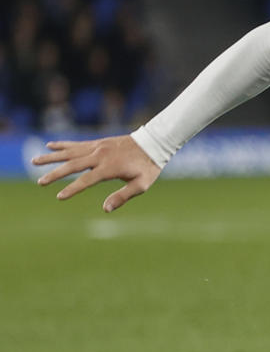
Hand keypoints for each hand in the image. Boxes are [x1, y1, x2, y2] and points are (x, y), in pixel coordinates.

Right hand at [33, 135, 161, 211]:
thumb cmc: (149, 167)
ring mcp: (97, 147)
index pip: (86, 180)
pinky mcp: (97, 142)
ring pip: (70, 152)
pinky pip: (76, 144)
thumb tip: (106, 209)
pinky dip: (62, 145)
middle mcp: (100, 155)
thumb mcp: (141, 184)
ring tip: (34, 161)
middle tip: (40, 183)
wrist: (154, 143)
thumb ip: (123, 196)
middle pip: (72, 165)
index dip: (72, 189)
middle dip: (55, 174)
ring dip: (51, 157)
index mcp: (110, 167)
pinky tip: (50, 145)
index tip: (59, 196)